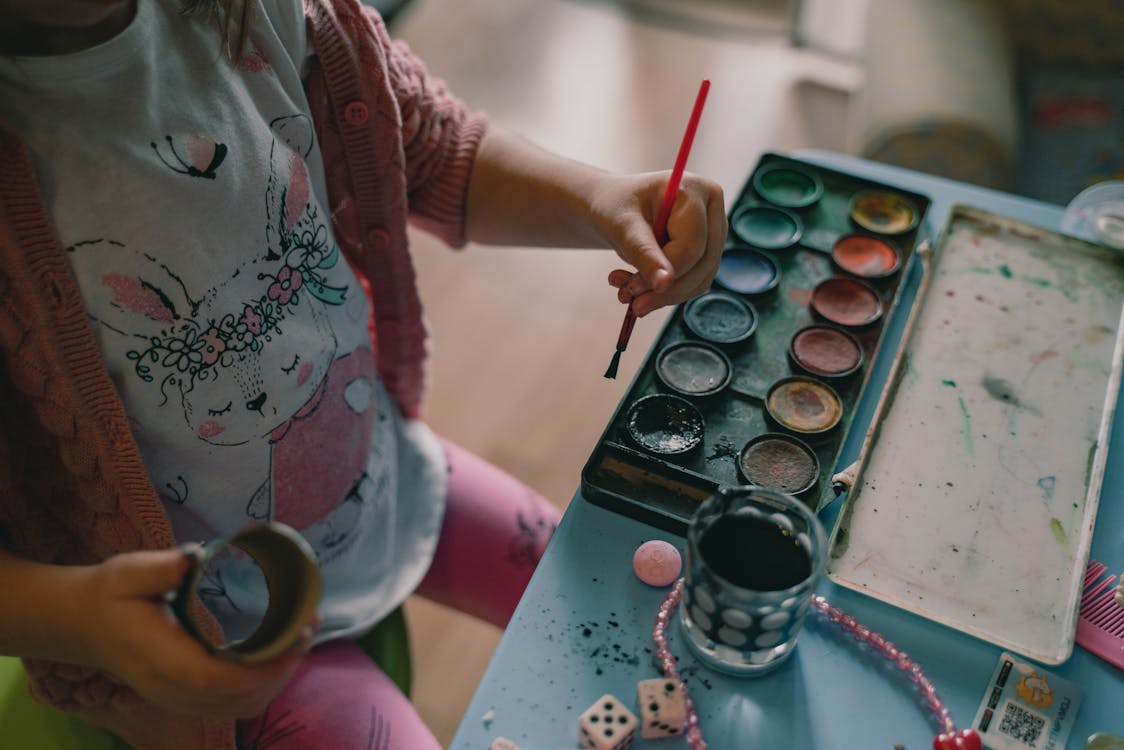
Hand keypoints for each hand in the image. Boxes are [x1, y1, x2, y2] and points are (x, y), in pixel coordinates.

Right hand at [76, 548, 313, 718]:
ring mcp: (180, 700)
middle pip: (239, 699)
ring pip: (242, 706)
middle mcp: (173, 690)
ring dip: (278, 677)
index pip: (218, 680)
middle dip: (283, 668)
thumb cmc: (111, 596)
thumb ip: (160, 568)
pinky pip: (235, 704)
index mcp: (162, 662)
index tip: (296, 639)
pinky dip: (264, 685)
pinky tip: (280, 655)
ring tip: (302, 637)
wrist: (85, 624)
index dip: (262, 667)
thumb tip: (195, 556)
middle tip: (310, 625)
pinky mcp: (188, 698)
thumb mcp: (128, 573)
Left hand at [594, 170, 725, 316]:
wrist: (612, 206)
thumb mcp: (622, 226)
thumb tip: (664, 284)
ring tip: (626, 292)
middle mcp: (712, 208)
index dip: (667, 272)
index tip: (633, 289)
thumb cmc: (614, 207)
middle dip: (665, 289)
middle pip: (702, 264)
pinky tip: (636, 288)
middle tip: (630, 301)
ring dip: (663, 295)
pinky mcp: (706, 251)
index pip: (692, 244)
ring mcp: (713, 231)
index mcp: (695, 190)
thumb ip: (643, 252)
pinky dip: (666, 292)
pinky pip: (694, 283)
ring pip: (700, 279)